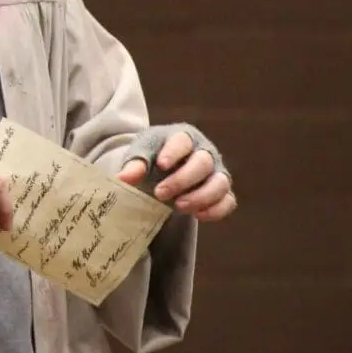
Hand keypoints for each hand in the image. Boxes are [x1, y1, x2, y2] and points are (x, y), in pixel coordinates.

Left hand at [118, 123, 235, 221]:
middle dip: (182, 180)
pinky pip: (228, 201)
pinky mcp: (222, 192)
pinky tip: (198, 215)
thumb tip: (123, 178)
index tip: (161, 165)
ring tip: (178, 207)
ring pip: (220, 182)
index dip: (173, 152)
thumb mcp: (141, 156)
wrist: (163, 172)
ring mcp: (217, 172)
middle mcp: (205, 152)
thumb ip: (135, 164)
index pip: (183, 141)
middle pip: (203, 162)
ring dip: (201, 196)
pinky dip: (216, 210)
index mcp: (184, 137)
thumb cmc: (153, 158)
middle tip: (160, 193)